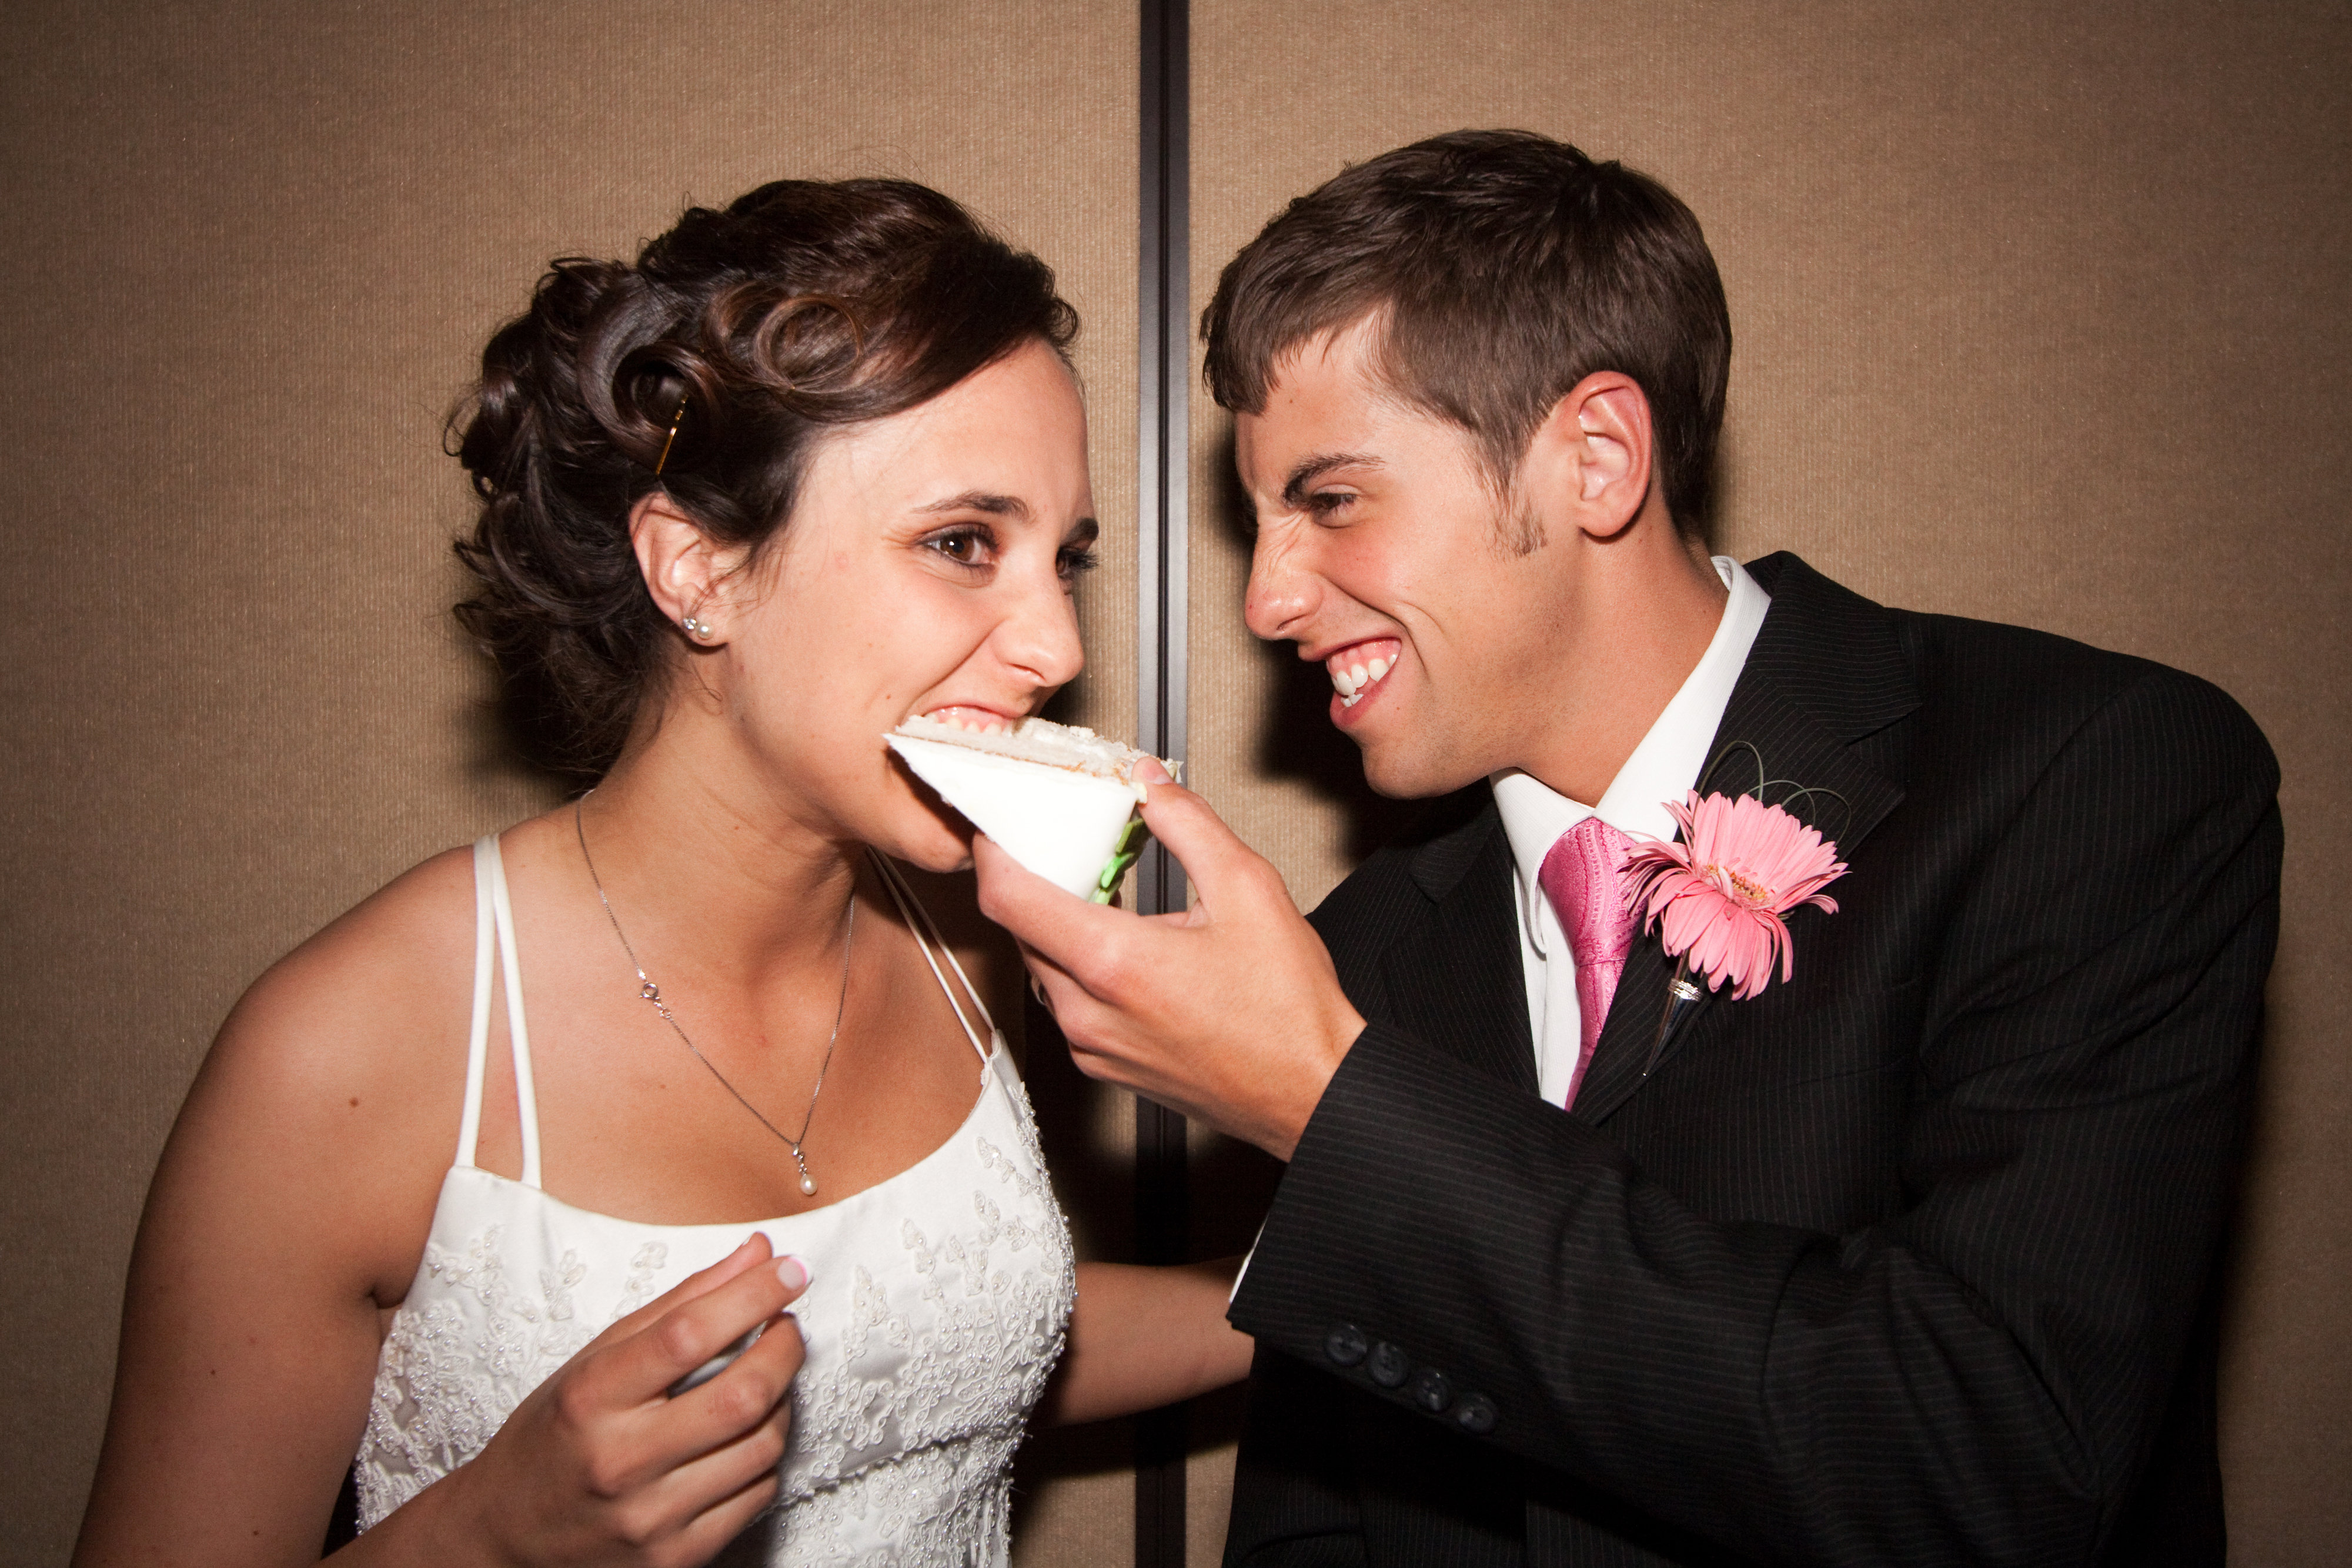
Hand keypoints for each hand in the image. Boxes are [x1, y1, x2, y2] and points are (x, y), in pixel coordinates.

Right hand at [408, 1234, 808, 1567]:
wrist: (503, 1538)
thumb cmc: (554, 1435)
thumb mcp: (595, 1359)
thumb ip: (679, 1304)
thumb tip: (758, 1254)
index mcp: (591, 1398)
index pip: (688, 1334)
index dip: (753, 1295)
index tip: (790, 1270)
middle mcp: (620, 1461)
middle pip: (741, 1395)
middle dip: (785, 1348)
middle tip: (786, 1327)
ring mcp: (651, 1518)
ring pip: (762, 1446)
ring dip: (781, 1401)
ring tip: (764, 1379)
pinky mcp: (676, 1558)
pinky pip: (757, 1494)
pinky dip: (765, 1455)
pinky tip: (744, 1436)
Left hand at [972, 762, 1363, 1158]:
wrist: (1311, 1093)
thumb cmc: (1287, 1011)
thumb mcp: (1248, 890)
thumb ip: (1188, 825)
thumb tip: (1149, 785)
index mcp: (1115, 964)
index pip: (1009, 898)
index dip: (992, 851)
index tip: (999, 826)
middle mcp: (1089, 1013)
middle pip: (1020, 929)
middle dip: (1035, 882)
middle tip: (1066, 847)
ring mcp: (1091, 1046)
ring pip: (1041, 966)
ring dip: (1058, 925)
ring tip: (1103, 893)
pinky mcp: (1103, 1066)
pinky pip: (1065, 1002)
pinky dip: (1078, 966)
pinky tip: (1122, 945)